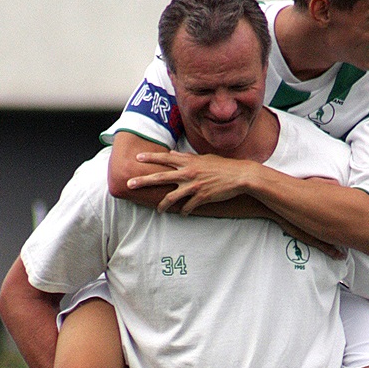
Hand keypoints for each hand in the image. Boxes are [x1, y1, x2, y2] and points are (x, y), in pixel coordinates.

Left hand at [129, 151, 249, 212]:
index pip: (165, 158)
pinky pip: (187, 207)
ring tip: (158, 210)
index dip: (151, 157)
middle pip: (160, 177)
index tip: (137, 158)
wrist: (239, 176)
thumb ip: (187, 158)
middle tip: (129, 185)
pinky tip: (183, 213)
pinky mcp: (201, 197)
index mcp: (188, 161)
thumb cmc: (222, 166)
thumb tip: (172, 153)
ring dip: (162, 205)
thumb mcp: (204, 158)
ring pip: (171, 197)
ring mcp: (193, 186)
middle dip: (143, 181)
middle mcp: (188, 173)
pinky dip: (184, 211)